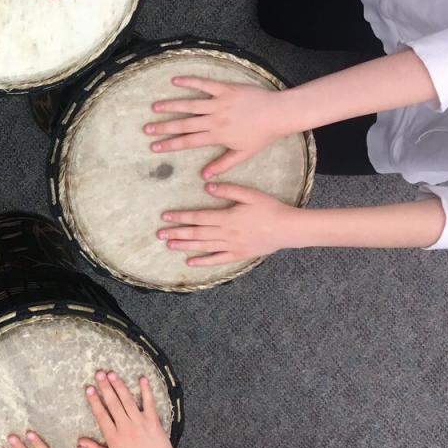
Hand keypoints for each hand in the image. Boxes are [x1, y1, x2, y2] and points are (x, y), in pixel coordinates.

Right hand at [79, 371, 190, 447]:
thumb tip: (79, 441)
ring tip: (111, 373)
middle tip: (99, 374)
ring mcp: (140, 422)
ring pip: (128, 401)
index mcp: (114, 438)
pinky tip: (141, 378)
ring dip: (119, 386)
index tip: (89, 389)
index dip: (94, 401)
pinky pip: (149, 402)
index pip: (102, 416)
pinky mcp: (153, 420)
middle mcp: (126, 428)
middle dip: (105, 388)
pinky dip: (146, 390)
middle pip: (113, 404)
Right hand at [145, 78, 293, 178]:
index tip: (154, 147)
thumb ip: (222, 164)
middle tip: (146, 129)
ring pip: (190, 105)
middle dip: (163, 127)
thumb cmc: (262, 135)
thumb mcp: (243, 154)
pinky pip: (205, 84)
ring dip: (171, 106)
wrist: (279, 114)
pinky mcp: (226, 89)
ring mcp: (219, 103)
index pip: (188, 141)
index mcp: (218, 136)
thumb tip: (204, 176)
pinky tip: (175, 80)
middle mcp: (215, 119)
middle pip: (184, 124)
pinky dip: (190, 82)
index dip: (169, 144)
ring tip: (155, 107)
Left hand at [157, 182, 301, 265]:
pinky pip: (217, 260)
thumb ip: (228, 190)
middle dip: (176, 233)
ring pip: (203, 247)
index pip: (198, 217)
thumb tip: (208, 185)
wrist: (288, 229)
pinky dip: (203, 261)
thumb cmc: (270, 209)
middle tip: (159, 234)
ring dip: (185, 246)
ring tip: (169, 245)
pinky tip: (190, 262)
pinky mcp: (238, 255)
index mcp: (227, 217)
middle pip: (196, 233)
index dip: (180, 217)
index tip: (165, 216)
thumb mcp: (250, 194)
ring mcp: (231, 246)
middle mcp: (226, 233)